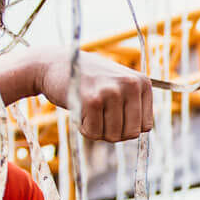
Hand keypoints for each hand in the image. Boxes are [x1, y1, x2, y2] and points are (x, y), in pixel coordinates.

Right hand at [31, 49, 153, 141]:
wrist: (55, 64)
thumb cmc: (89, 79)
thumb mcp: (118, 84)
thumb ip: (134, 105)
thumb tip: (141, 132)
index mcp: (142, 83)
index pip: (145, 126)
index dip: (126, 127)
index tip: (113, 114)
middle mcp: (130, 85)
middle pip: (131, 133)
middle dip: (113, 132)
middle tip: (99, 115)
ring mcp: (112, 91)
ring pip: (113, 136)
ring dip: (98, 130)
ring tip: (89, 110)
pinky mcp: (92, 100)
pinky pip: (94, 133)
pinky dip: (84, 128)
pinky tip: (80, 110)